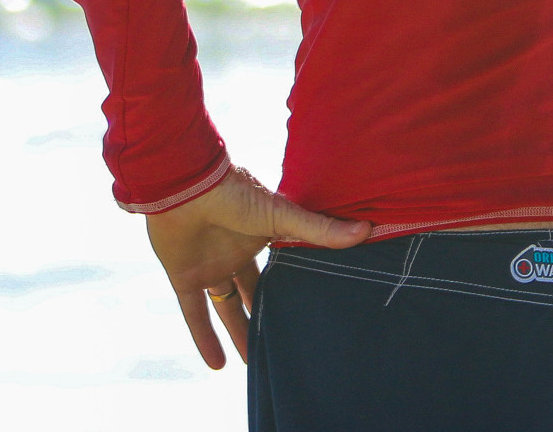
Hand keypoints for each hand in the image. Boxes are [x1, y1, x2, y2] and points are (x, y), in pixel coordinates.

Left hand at [145, 164, 370, 369]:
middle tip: (281, 344)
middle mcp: (235, 254)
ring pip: (226, 308)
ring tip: (253, 364)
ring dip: (239, 334)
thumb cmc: (234, 192)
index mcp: (259, 237)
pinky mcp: (185, 277)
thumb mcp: (281, 215)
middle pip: (252, 293)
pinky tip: (217, 367)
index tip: (311, 311)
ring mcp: (210, 266)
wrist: (185, 184)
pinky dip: (204, 339)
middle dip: (264, 316)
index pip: (277, 269)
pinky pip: (196, 314)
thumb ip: (320, 229)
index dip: (291, 289)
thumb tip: (367, 229)